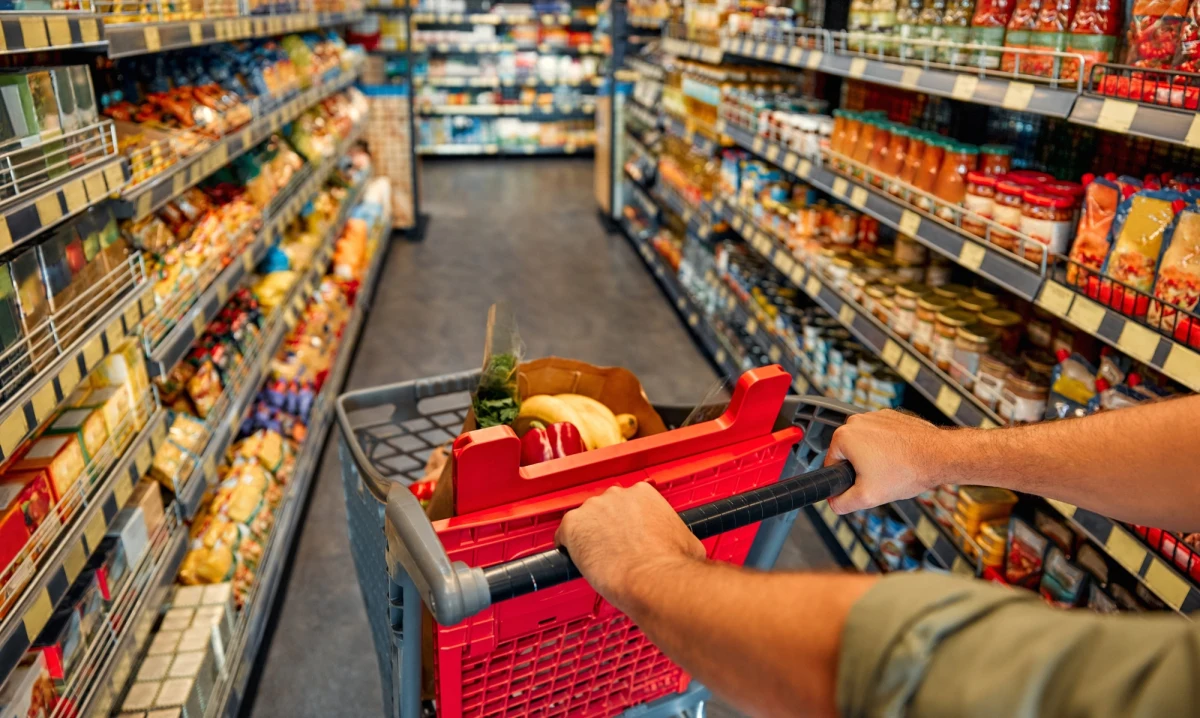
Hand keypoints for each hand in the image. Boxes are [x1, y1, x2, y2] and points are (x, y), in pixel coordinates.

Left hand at [556, 482, 704, 610]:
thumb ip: (677, 535)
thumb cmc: (671, 565)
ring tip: (599, 561)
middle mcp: (616, 495)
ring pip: (585, 522)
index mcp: (644, 493)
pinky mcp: (573, 525)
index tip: (629, 537)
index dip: (628, 523)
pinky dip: (568, 548)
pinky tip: (576, 560)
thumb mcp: (688, 541)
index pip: (628, 504)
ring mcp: (593, 508)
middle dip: (608, 528)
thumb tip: (683, 545)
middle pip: (605, 509)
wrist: (653, 581)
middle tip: (615, 550)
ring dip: (589, 538)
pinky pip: (564, 536)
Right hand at [823, 410, 955, 513]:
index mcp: (844, 436)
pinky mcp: (892, 416)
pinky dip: (889, 447)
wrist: (940, 456)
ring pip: (866, 444)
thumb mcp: (867, 497)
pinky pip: (882, 435)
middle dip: (861, 467)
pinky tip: (901, 458)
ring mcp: (876, 416)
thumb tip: (834, 503)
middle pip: (849, 453)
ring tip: (893, 468)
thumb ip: (842, 503)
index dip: (845, 480)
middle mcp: (857, 421)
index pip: (831, 464)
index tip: (862, 484)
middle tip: (880, 479)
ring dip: (875, 457)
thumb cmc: (907, 470)